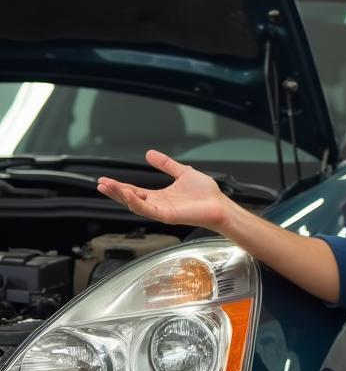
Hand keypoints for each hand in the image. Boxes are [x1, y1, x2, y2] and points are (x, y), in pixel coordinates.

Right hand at [97, 150, 231, 231]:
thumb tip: (150, 154)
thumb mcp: (182, 172)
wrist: (219, 205)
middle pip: (131, 199)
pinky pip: (148, 211)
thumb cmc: (206, 194)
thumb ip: (166, 164)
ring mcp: (162, 211)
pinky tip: (128, 194)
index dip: (120, 186)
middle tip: (100, 184)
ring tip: (109, 186)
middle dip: (115, 192)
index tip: (105, 180)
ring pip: (136, 205)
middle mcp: (158, 205)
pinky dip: (136, 203)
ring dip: (122, 196)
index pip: (135, 191)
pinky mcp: (167, 216)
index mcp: (160, 196)